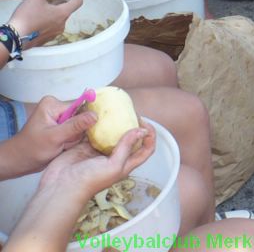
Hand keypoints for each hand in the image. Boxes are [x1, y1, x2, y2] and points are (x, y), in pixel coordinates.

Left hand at [6, 95, 97, 177]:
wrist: (19, 162)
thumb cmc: (32, 149)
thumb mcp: (54, 138)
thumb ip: (75, 126)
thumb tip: (96, 115)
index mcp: (53, 104)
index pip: (80, 108)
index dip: (82, 122)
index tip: (75, 135)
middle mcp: (57, 108)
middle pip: (81, 118)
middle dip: (75, 133)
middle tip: (63, 143)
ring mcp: (60, 118)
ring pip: (80, 127)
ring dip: (73, 139)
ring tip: (60, 146)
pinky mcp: (61, 128)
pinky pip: (76, 133)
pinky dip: (71, 142)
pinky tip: (62, 147)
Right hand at [7, 0, 82, 47]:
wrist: (14, 38)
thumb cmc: (27, 16)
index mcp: (63, 13)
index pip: (79, 2)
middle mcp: (62, 24)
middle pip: (68, 10)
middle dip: (64, 1)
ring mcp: (54, 33)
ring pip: (59, 19)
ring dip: (55, 11)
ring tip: (45, 4)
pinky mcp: (46, 39)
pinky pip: (51, 27)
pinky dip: (49, 20)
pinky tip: (38, 16)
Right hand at [37, 121, 154, 198]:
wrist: (59, 187)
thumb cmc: (88, 182)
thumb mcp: (113, 166)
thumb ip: (126, 148)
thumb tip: (141, 130)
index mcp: (125, 164)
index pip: (146, 149)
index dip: (150, 136)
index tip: (145, 122)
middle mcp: (114, 157)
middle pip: (130, 138)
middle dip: (133, 125)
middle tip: (129, 112)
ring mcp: (99, 151)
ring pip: (112, 133)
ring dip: (114, 123)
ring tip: (115, 110)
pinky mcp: (85, 146)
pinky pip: (94, 132)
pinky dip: (97, 123)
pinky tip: (98, 114)